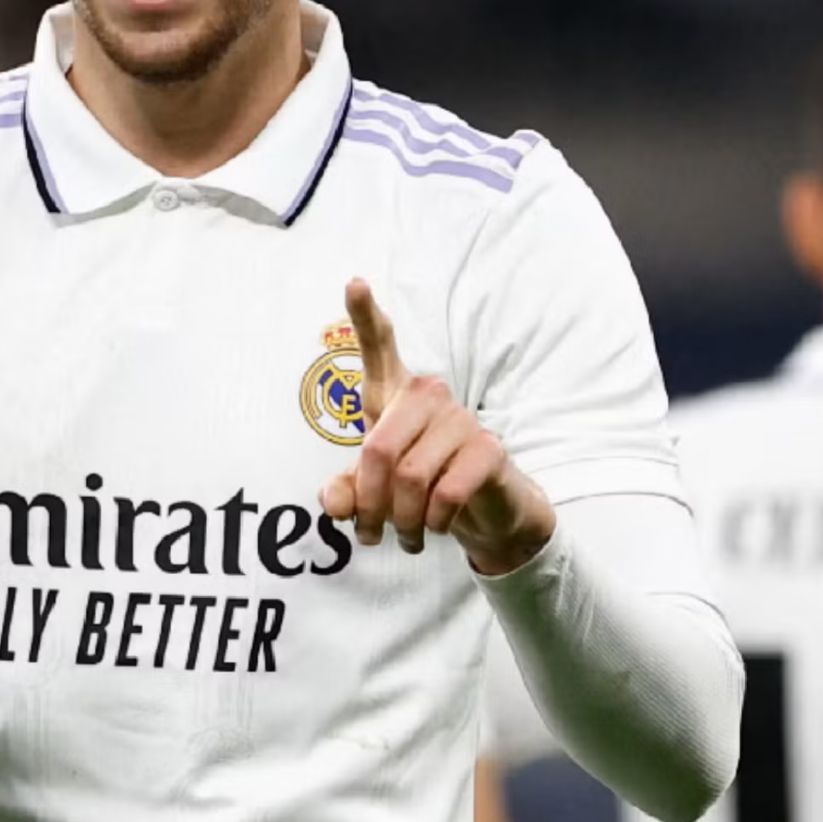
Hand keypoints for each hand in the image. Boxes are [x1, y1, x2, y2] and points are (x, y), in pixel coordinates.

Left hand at [318, 279, 555, 575]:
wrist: (488, 513)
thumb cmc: (425, 488)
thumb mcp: (378, 492)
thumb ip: (350, 492)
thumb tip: (333, 503)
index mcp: (397, 397)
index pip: (380, 349)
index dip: (365, 317)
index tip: (354, 283)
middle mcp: (430, 397)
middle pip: (377, 449)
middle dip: (368, 504)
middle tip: (369, 535)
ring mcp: (462, 420)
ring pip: (410, 478)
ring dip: (401, 521)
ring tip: (405, 538)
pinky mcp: (488, 450)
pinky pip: (445, 493)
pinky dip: (434, 522)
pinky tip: (438, 528)